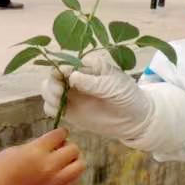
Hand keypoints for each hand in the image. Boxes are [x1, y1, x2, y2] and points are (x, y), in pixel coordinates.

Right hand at [0, 129, 83, 184]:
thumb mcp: (12, 152)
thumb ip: (33, 146)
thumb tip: (47, 146)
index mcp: (36, 151)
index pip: (59, 135)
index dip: (60, 133)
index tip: (57, 135)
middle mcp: (49, 166)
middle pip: (74, 149)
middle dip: (68, 146)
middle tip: (59, 149)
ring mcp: (54, 181)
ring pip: (79, 166)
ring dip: (74, 161)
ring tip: (63, 162)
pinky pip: (73, 181)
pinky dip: (71, 175)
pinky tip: (61, 174)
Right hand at [41, 51, 155, 142]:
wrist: (136, 120)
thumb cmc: (128, 97)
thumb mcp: (113, 86)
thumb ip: (93, 82)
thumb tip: (72, 76)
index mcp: (87, 67)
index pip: (68, 64)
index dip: (62, 69)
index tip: (65, 76)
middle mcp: (76, 79)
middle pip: (53, 77)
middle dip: (52, 83)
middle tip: (59, 92)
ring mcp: (71, 95)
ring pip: (49, 91)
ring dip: (48, 94)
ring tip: (58, 101)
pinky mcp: (70, 111)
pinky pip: (52, 107)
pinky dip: (50, 108)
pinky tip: (57, 111)